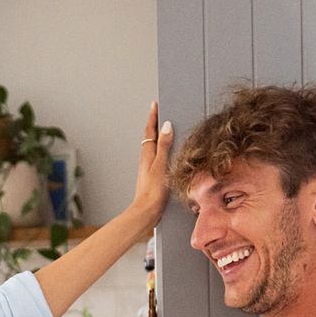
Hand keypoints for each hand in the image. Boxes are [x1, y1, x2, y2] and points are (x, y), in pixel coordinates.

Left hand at [125, 101, 174, 231]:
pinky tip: (169, 154)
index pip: (150, 130)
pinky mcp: (154, 176)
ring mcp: (149, 168)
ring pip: (154, 147)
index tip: (155, 104)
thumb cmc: (153, 190)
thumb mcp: (161, 164)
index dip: (153, 117)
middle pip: (150, 137)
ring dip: (159, 137)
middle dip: (155, 124)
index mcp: (147, 154)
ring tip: (166, 129)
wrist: (147, 211)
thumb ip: (163, 145)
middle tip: (161, 112)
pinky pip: (158, 158)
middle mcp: (146, 159)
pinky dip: (163, 150)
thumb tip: (166, 125)